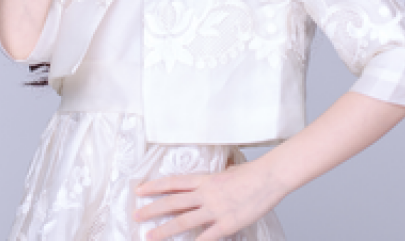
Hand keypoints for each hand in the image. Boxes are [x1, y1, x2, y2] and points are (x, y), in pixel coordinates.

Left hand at [133, 159, 283, 240]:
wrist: (268, 177)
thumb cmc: (250, 173)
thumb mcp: (227, 171)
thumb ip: (214, 179)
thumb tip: (207, 182)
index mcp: (204, 179)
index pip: (174, 182)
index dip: (155, 186)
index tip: (140, 189)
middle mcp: (206, 193)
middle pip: (173, 202)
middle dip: (152, 208)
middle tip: (135, 214)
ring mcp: (215, 209)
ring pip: (183, 221)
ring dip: (164, 230)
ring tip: (149, 236)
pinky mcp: (227, 224)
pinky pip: (206, 237)